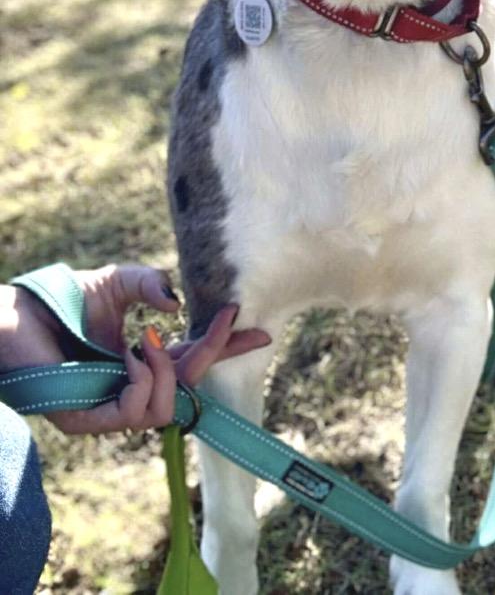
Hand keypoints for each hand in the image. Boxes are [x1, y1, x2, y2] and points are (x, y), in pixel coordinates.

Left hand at [0, 264, 270, 434]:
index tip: (262, 331)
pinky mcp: (84, 420)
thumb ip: (152, 285)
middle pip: (187, 389)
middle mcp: (129, 391)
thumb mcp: (121, 283)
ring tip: (150, 342)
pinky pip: (133, 412)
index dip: (227, 350)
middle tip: (223, 320)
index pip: (194, 364)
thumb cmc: (64, 300)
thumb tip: (178, 306)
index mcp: (143, 364)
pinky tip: (133, 355)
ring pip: (164, 409)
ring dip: (169, 372)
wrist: (15, 316)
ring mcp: (107, 410)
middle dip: (211, 355)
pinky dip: (143, 380)